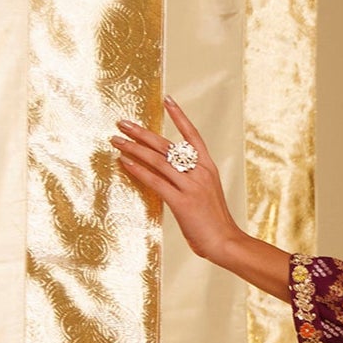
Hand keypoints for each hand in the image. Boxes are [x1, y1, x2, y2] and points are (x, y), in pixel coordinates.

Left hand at [111, 97, 240, 264]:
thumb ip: (192, 179)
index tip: (167, 100)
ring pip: (158, 160)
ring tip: (116, 141)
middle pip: (167, 145)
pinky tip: (125, 162)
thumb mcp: (208, 193)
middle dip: (142, 132)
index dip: (179, 116)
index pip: (193, 135)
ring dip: (134, 148)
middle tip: (122, 123)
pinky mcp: (182, 202)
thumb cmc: (216, 222)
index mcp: (208, 168)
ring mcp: (191, 187)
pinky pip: (156, 181)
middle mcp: (200, 172)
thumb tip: (171, 171)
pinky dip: (138, 170)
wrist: (226, 243)